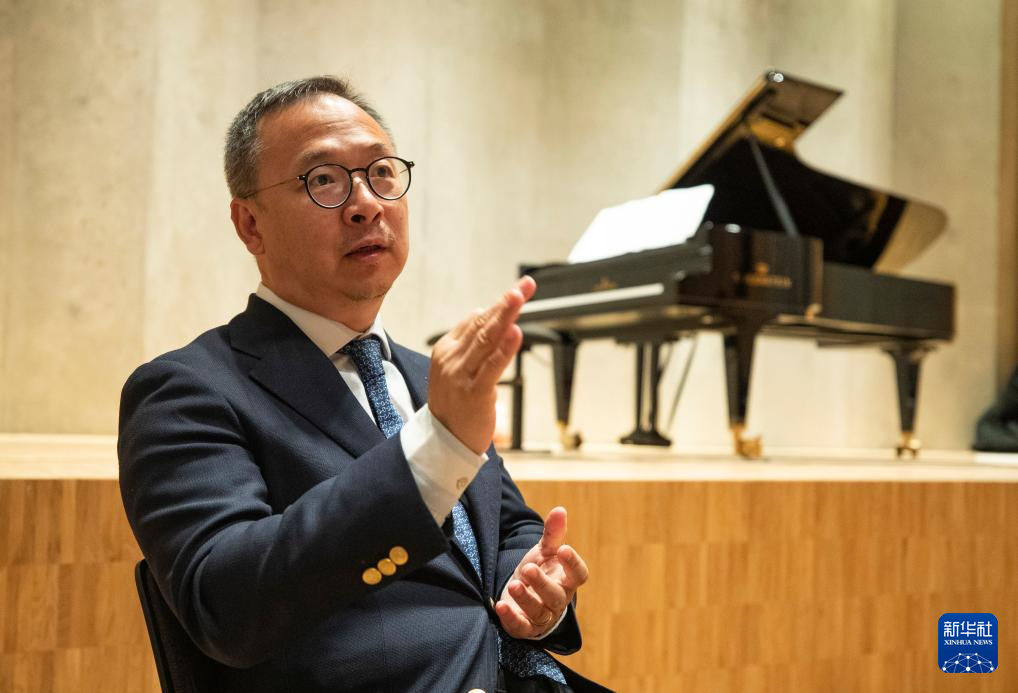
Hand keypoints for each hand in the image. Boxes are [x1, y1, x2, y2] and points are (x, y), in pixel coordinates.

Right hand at [428, 276, 536, 453]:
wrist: (444, 441)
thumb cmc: (454, 404)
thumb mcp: (454, 368)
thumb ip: (467, 341)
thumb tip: (481, 311)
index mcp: (446, 349)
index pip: (476, 321)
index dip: (499, 304)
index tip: (520, 290)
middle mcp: (452, 358)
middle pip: (483, 324)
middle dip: (506, 303)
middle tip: (525, 286)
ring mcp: (461, 375)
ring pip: (487, 339)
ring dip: (504, 316)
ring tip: (518, 297)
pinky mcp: (475, 392)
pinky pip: (492, 366)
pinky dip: (505, 348)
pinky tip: (515, 333)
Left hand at [495, 507, 588, 638]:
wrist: (524, 594)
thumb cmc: (540, 570)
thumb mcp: (544, 551)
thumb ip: (553, 533)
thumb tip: (560, 510)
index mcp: (567, 580)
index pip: (578, 574)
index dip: (573, 563)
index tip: (564, 549)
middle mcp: (557, 600)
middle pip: (556, 595)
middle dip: (542, 583)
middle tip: (527, 568)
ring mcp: (542, 616)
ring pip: (538, 612)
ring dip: (526, 599)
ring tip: (514, 584)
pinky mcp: (525, 627)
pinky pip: (520, 627)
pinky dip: (511, 618)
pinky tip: (500, 606)